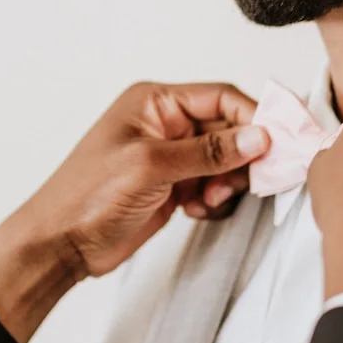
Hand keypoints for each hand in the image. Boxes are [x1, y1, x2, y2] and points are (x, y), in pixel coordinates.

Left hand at [0, 81, 268, 342]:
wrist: (61, 244)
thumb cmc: (87, 196)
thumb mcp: (152, 167)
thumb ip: (209, 152)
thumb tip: (258, 137)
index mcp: (155, 103)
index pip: (221, 98)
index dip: (254, 117)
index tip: (280, 141)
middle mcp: (165, 125)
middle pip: (229, 130)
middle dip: (242, 157)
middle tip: (252, 180)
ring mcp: (170, 157)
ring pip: (225, 161)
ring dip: (228, 182)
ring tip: (208, 200)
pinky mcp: (172, 186)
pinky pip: (213, 185)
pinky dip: (214, 200)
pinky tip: (196, 211)